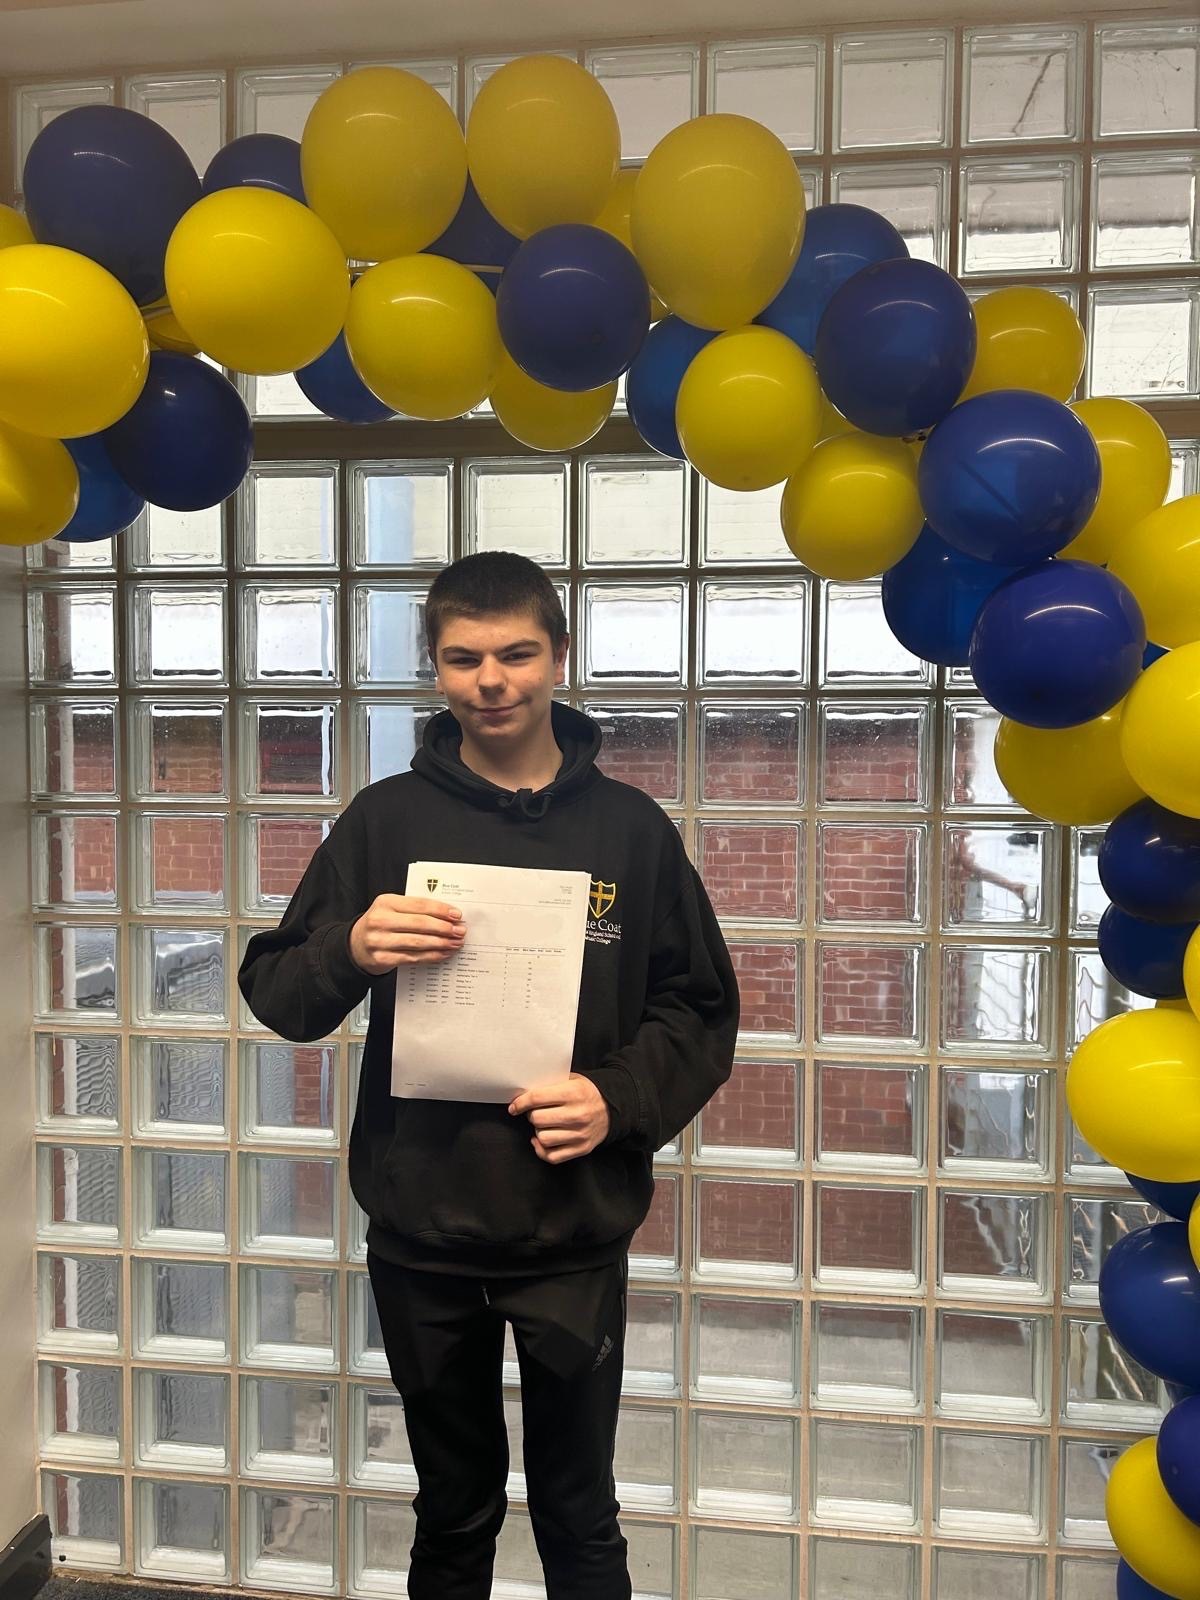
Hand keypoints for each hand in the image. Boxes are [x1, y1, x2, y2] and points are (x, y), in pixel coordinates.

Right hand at [349, 895, 465, 975]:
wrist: (355, 945)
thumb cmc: (380, 925)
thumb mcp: (391, 909)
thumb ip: (414, 910)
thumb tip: (448, 916)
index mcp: (385, 902)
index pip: (419, 904)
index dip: (441, 910)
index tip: (457, 915)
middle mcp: (380, 920)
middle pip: (420, 924)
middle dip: (444, 928)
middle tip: (460, 931)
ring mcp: (380, 941)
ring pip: (418, 942)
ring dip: (441, 944)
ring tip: (455, 943)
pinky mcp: (383, 959)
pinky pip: (413, 958)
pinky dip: (431, 956)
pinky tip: (443, 954)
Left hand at [508, 1075, 609, 1163]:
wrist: (614, 1109)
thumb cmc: (587, 1093)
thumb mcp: (572, 1080)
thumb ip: (551, 1084)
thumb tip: (523, 1093)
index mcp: (574, 1093)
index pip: (537, 1098)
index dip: (521, 1102)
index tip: (514, 1106)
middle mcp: (577, 1115)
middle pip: (537, 1119)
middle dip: (532, 1115)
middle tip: (536, 1112)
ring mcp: (580, 1134)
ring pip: (543, 1138)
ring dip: (538, 1132)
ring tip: (544, 1125)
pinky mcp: (582, 1148)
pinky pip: (552, 1156)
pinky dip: (542, 1150)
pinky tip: (542, 1141)